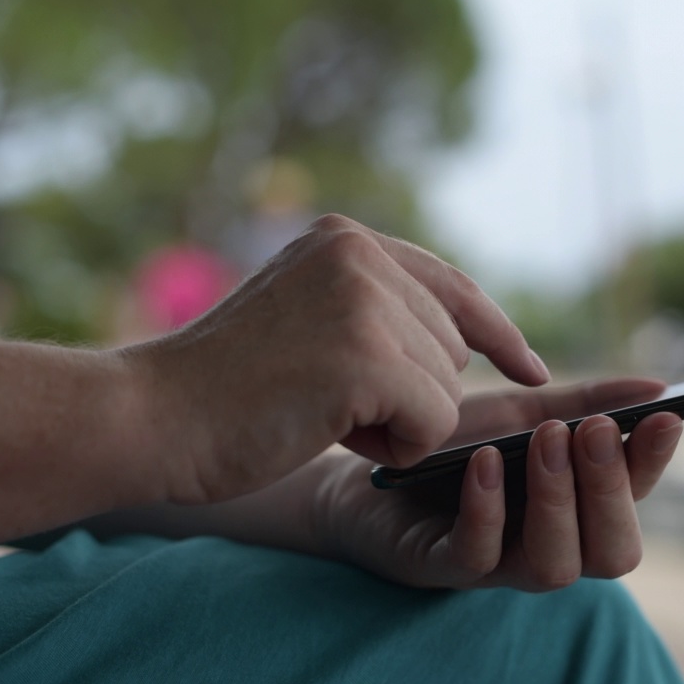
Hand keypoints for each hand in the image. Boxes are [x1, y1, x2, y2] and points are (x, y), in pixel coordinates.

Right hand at [124, 215, 548, 504]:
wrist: (151, 417)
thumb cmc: (225, 388)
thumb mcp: (306, 317)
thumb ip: (372, 311)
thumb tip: (462, 346)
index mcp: (344, 238)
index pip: (452, 286)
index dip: (496, 332)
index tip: (532, 368)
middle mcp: (358, 253)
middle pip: (452, 348)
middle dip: (409, 393)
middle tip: (327, 403)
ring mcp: (362, 300)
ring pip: (447, 387)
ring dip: (399, 421)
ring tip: (320, 413)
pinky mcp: (364, 355)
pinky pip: (435, 420)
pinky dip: (397, 445)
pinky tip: (332, 433)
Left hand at [292, 378, 683, 589]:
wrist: (367, 464)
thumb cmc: (455, 445)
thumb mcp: (521, 413)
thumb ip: (584, 402)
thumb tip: (658, 385)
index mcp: (578, 507)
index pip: (635, 497)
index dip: (652, 462)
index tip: (663, 415)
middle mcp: (551, 543)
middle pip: (614, 551)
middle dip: (609, 491)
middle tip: (591, 431)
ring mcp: (499, 562)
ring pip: (555, 566)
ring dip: (558, 502)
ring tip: (545, 440)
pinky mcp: (443, 567)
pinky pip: (477, 556)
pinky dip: (487, 508)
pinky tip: (485, 462)